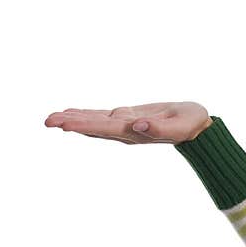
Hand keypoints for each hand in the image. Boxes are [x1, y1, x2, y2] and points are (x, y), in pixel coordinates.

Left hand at [44, 101, 212, 144]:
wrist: (197, 128)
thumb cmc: (191, 125)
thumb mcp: (180, 126)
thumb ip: (160, 128)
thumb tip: (137, 126)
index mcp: (135, 133)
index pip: (105, 129)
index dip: (84, 125)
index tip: (64, 125)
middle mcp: (125, 131)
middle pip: (93, 127)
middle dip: (70, 123)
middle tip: (47, 121)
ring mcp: (124, 125)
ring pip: (94, 122)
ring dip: (73, 119)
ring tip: (51, 118)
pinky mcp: (127, 118)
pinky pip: (101, 116)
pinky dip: (85, 114)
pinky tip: (72, 113)